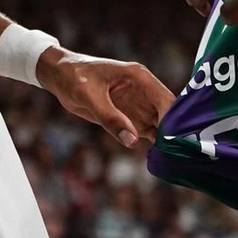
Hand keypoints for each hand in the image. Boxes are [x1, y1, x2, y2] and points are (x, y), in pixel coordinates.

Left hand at [35, 50, 175, 149]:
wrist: (61, 76)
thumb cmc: (75, 77)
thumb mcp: (89, 96)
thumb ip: (110, 118)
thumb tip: (132, 141)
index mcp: (140, 78)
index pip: (167, 100)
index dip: (174, 120)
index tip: (174, 141)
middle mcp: (145, 92)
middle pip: (169, 115)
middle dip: (174, 134)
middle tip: (177, 156)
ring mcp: (140, 106)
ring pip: (162, 126)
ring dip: (167, 141)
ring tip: (173, 161)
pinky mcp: (131, 119)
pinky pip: (149, 133)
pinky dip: (156, 144)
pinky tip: (161, 158)